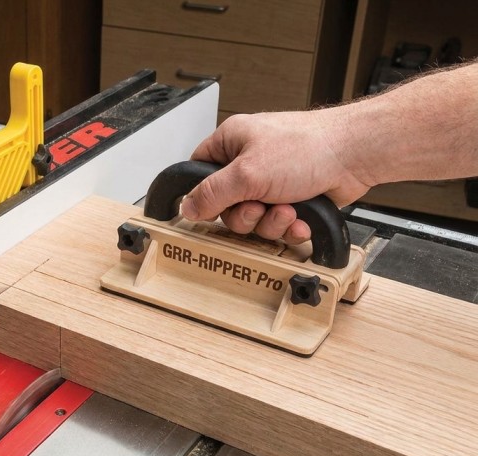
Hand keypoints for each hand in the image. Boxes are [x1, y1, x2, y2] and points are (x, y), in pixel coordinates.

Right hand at [180, 110, 371, 243]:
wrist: (356, 155)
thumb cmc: (309, 147)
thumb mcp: (248, 173)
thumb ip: (212, 193)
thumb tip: (187, 206)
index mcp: (232, 142)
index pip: (199, 173)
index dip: (203, 196)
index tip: (212, 210)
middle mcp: (251, 161)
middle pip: (227, 206)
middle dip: (245, 215)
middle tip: (258, 207)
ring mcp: (273, 181)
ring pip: (254, 219)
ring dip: (270, 222)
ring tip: (287, 210)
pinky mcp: (293, 198)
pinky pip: (278, 224)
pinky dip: (289, 226)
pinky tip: (300, 218)